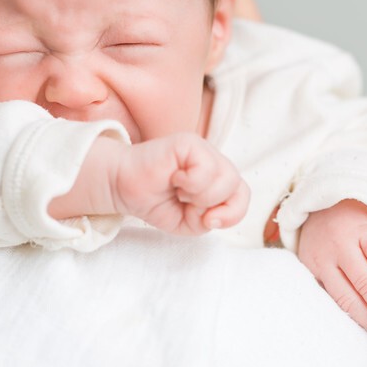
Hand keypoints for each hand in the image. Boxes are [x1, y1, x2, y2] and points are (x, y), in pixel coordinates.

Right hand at [111, 133, 249, 234]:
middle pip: (236, 186)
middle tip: (186, 202)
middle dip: (211, 204)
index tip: (208, 221)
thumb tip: (216, 212)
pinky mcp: (188, 142)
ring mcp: (202, 149)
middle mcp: (213, 160)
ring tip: (179, 190)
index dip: (233, 213)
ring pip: (226, 177)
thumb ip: (210, 220)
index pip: (242, 194)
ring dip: (201, 195)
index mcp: (217, 178)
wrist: (124, 188)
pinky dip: (191, 182)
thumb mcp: (189, 224)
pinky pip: (206, 168)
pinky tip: (174, 178)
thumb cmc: (155, 202)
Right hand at [297, 200, 366, 337]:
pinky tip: (364, 324)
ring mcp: (322, 258)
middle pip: (364, 280)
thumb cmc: (357, 226)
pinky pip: (330, 298)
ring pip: (345, 295)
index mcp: (362, 229)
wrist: (319, 208)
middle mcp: (340, 243)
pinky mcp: (309, 271)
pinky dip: (348, 314)